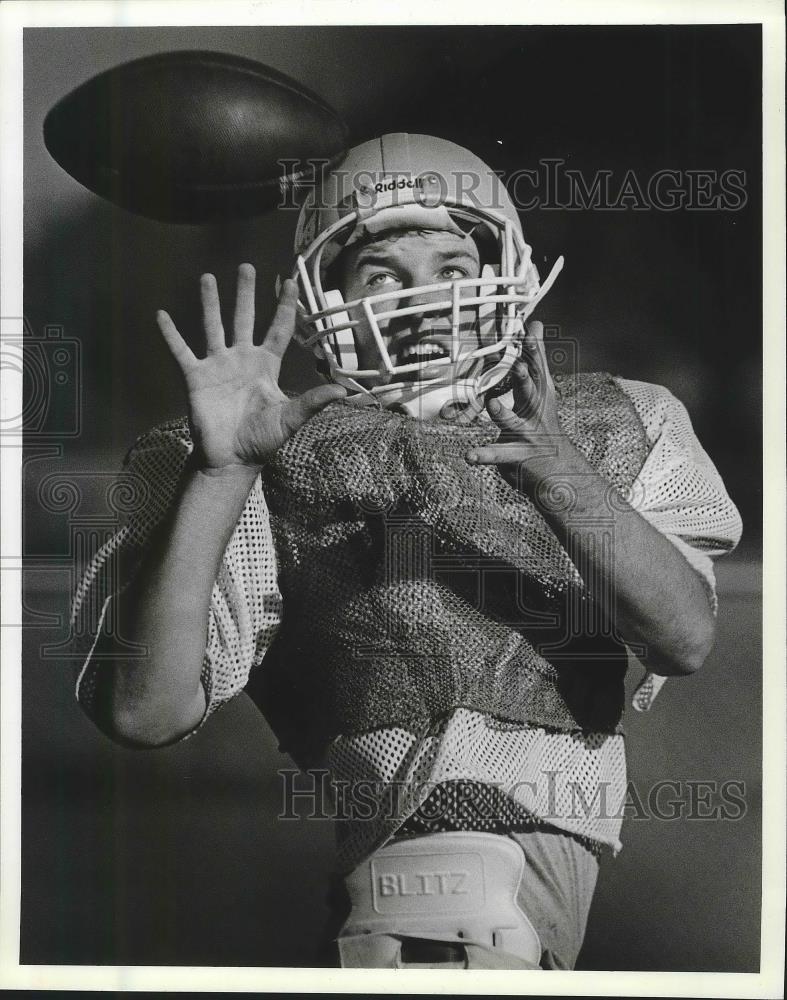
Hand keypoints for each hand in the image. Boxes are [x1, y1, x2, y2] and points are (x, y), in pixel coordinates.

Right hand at [156, 264, 344, 472]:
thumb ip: (312, 402)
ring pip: (213, 326)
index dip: (284, 306)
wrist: (231, 458)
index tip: (289, 281)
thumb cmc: (262, 439)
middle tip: (247, 267)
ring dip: (210, 303)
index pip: (278, 329)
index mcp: (266, 366)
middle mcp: (241, 359)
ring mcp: (217, 366)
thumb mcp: (290, 419)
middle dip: (246, 293)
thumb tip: (343, 391)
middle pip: (245, 318)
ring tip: (208, 278)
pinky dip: (171, 334)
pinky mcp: (196, 377)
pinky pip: (181, 351)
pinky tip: (162, 315)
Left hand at [466, 321, 572, 484]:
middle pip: (531, 393)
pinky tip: (469, 455)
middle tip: (518, 365)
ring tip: (493, 405)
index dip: (533, 351)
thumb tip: (537, 323)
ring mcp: (528, 435)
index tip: (529, 332)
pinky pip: (498, 455)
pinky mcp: (517, 455)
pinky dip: (484, 455)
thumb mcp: (542, 390)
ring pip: (514, 424)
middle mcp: (535, 414)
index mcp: (539, 396)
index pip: (536, 370)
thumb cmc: (544, 424)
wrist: (560, 470)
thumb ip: (535, 357)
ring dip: (504, 415)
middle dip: (524, 379)